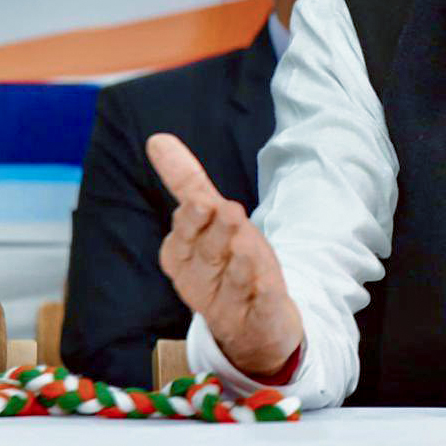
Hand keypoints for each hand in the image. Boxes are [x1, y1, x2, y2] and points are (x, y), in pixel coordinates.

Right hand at [148, 133, 302, 376]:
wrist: (250, 327)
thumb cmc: (225, 263)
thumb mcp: (209, 221)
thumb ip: (187, 182)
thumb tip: (157, 138)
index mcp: (186, 256)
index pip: (184, 235)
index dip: (192, 220)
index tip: (200, 200)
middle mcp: (203, 280)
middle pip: (208, 255)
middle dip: (216, 234)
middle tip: (228, 210)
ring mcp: (231, 302)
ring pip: (234, 281)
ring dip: (240, 264)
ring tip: (247, 246)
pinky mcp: (258, 317)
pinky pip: (260, 308)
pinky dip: (263, 298)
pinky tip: (267, 288)